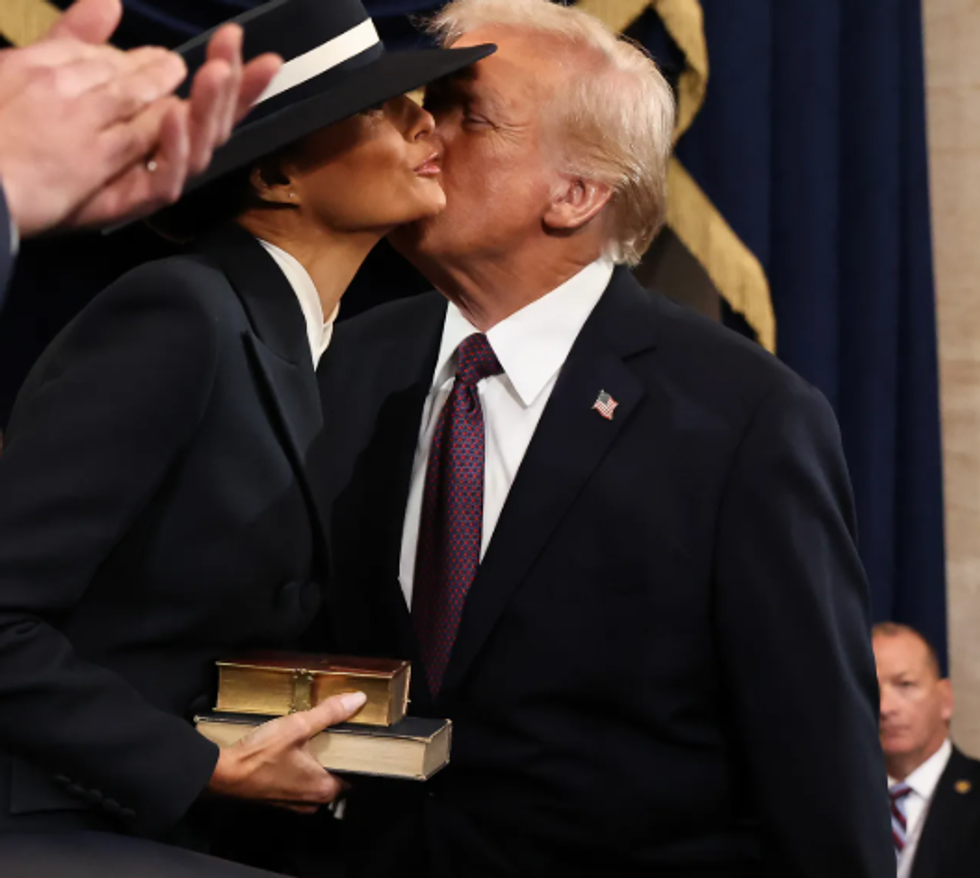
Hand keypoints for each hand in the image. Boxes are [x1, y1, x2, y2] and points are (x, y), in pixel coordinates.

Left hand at [0, 0, 281, 235]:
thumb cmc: (26, 133)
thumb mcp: (58, 72)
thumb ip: (86, 39)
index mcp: (155, 126)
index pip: (205, 98)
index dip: (229, 73)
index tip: (239, 38)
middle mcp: (162, 154)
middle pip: (212, 123)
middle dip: (229, 86)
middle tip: (230, 51)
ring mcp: (150, 178)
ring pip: (198, 149)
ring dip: (208, 109)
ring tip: (213, 73)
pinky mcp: (133, 200)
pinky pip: (165, 181)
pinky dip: (173, 150)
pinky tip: (172, 113)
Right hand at [207, 691, 367, 813]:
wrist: (222, 774)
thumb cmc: (260, 756)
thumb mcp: (297, 726)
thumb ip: (329, 713)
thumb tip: (356, 700)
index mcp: (324, 788)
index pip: (355, 773)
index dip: (356, 753)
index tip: (356, 735)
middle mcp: (312, 800)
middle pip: (336, 774)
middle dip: (335, 753)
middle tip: (335, 730)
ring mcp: (294, 802)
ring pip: (316, 777)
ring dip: (316, 759)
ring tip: (313, 736)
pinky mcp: (279, 797)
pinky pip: (299, 780)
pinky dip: (300, 765)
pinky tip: (293, 748)